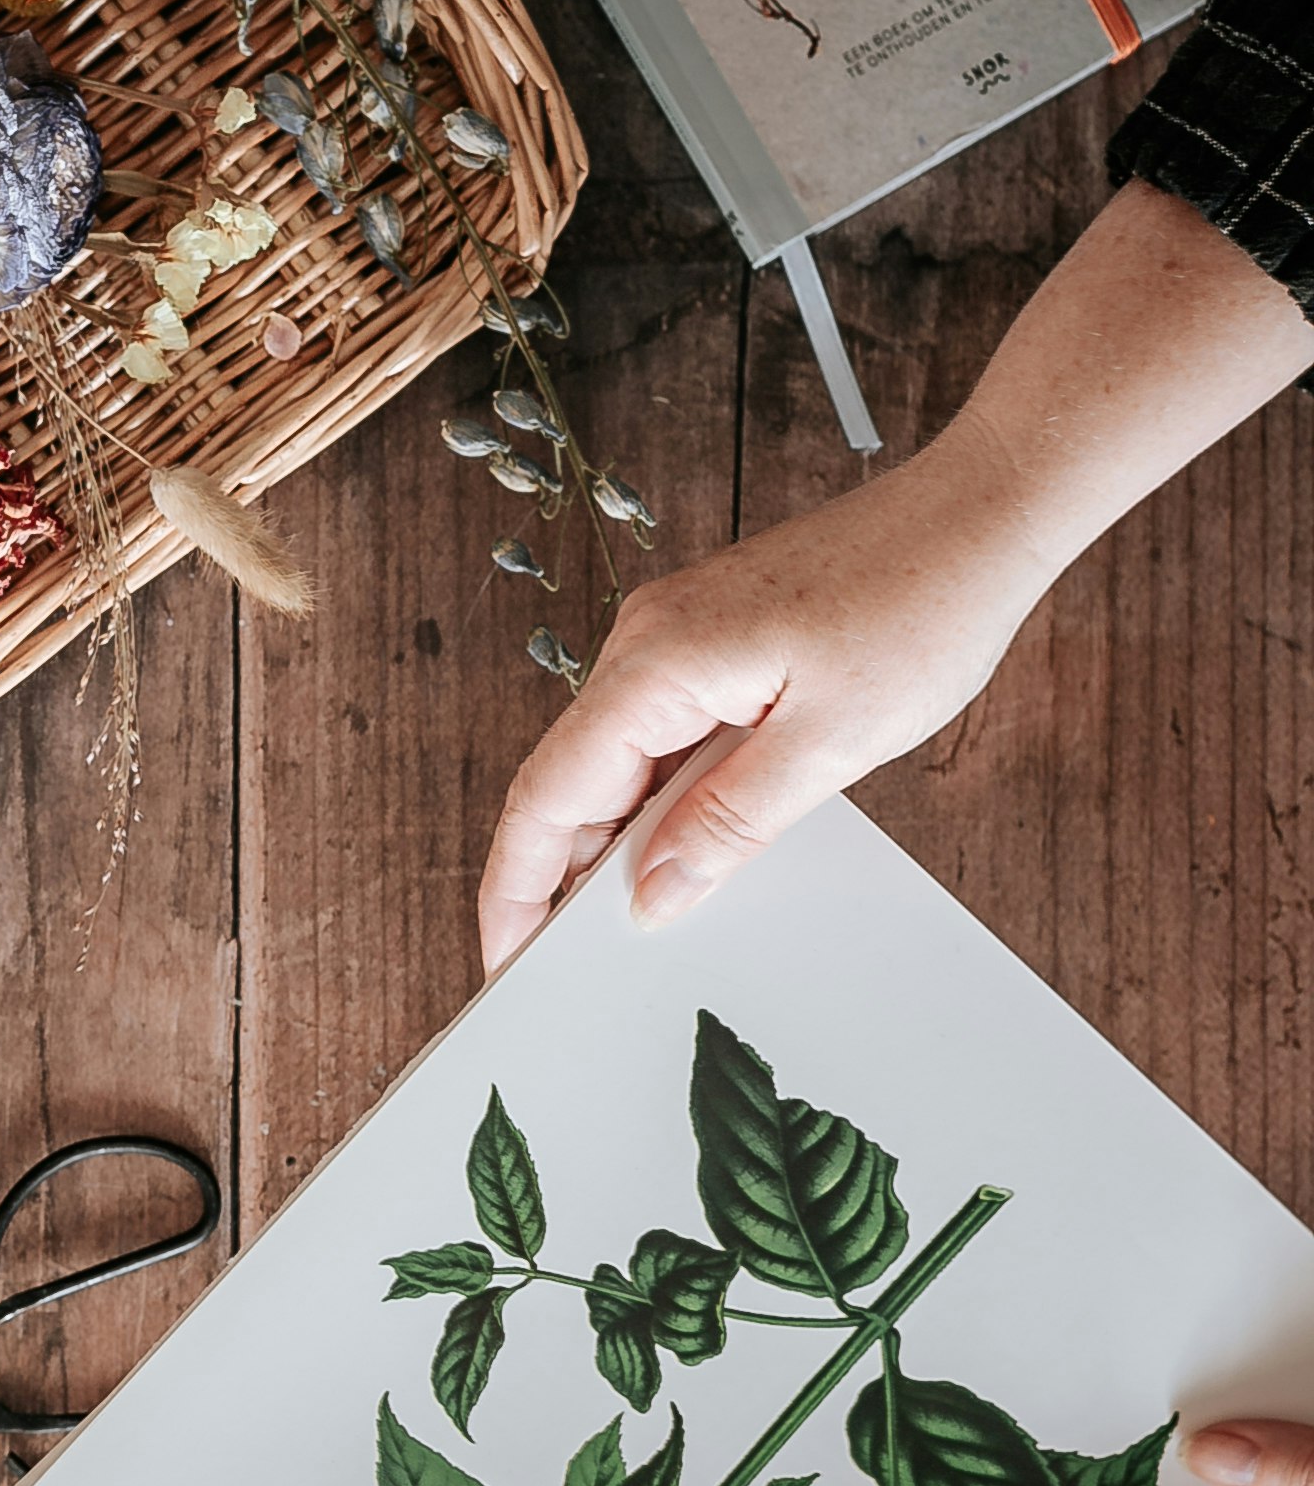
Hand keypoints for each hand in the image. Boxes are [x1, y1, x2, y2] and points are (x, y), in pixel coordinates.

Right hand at [478, 417, 1050, 970]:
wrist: (980, 514)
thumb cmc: (920, 606)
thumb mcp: (828, 745)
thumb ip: (727, 826)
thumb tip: (651, 895)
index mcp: (654, 666)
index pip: (544, 796)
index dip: (515, 889)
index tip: (506, 962)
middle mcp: (646, 644)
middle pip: (570, 784)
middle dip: (563, 880)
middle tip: (581, 971)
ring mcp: (676, 639)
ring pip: (618, 764)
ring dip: (622, 842)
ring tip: (645, 923)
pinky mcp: (714, 643)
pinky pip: (663, 735)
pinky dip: (665, 799)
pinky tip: (698, 848)